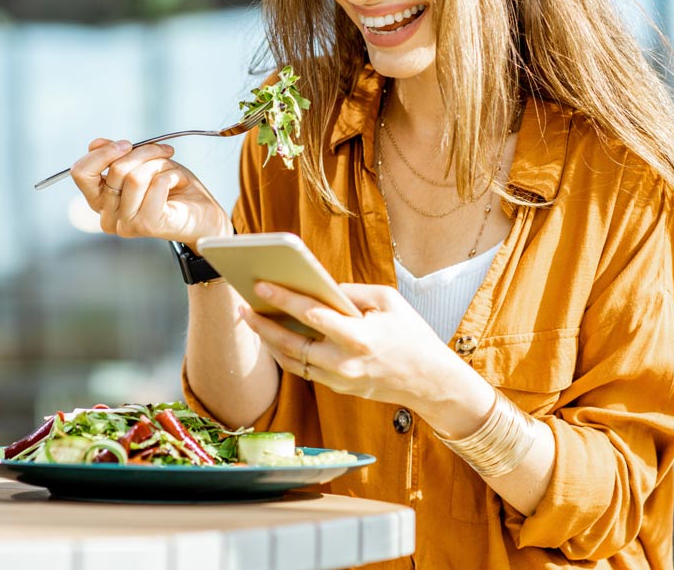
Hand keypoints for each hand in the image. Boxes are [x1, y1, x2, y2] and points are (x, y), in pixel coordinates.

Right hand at [70, 138, 230, 246]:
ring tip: (172, 171)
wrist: (204, 216)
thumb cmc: (175, 191)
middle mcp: (108, 217)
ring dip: (160, 164)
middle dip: (144, 152)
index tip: (127, 144)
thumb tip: (95, 144)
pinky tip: (178, 183)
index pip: (82, 173)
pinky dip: (171, 175)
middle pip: (115, 170)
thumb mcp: (144, 165)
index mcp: (101, 202)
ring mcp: (126, 223)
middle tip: (164, 151)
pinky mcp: (147, 225)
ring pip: (135, 176)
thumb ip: (117, 157)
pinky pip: (155, 184)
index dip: (103, 153)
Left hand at [240, 281, 459, 406]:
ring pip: (292, 361)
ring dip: (269, 341)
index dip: (283, 298)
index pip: (311, 314)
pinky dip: (286, 354)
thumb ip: (350, 291)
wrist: (430, 381)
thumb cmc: (412, 333)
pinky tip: (274, 337)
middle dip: (263, 324)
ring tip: (252, 319)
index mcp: (358, 337)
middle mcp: (344, 362)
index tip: (261, 284)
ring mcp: (339, 380)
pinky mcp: (339, 388)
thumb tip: (318, 286)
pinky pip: (304, 370)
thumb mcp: (388, 300)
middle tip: (243, 305)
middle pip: (291, 344)